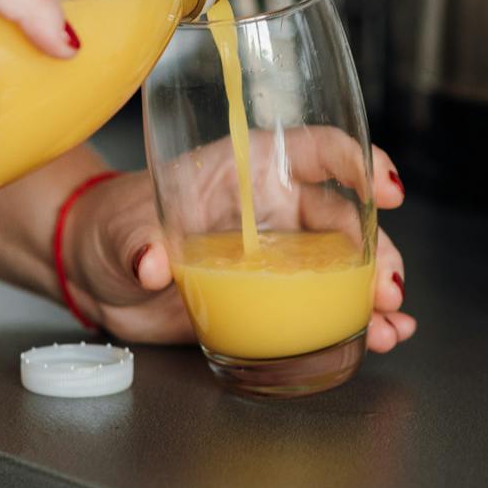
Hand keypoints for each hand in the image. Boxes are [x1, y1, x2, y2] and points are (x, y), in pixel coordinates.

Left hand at [63, 144, 416, 352]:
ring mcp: (277, 257)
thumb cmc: (112, 226)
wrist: (95, 274)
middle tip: (387, 288)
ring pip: (345, 267)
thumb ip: (141, 245)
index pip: (316, 150)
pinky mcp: (271, 299)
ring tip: (392, 322)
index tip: (385, 189)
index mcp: (246, 169)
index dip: (359, 162)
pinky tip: (383, 336)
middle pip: (346, 218)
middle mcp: (273, 208)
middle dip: (377, 250)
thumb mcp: (122, 230)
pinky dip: (357, 321)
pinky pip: (325, 307)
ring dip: (375, 292)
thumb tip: (152, 264)